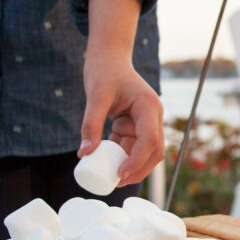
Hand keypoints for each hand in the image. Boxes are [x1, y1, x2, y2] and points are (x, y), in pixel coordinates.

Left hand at [78, 0, 163, 186]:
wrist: (108, 56)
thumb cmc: (104, 70)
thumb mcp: (96, 96)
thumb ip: (91, 124)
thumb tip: (84, 153)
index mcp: (149, 107)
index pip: (150, 140)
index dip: (137, 161)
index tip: (119, 175)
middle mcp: (152, 116)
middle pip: (155, 151)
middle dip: (138, 170)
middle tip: (117, 183)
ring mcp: (145, 122)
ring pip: (144, 152)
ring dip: (128, 165)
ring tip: (108, 176)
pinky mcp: (134, 125)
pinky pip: (130, 146)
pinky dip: (119, 156)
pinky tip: (104, 161)